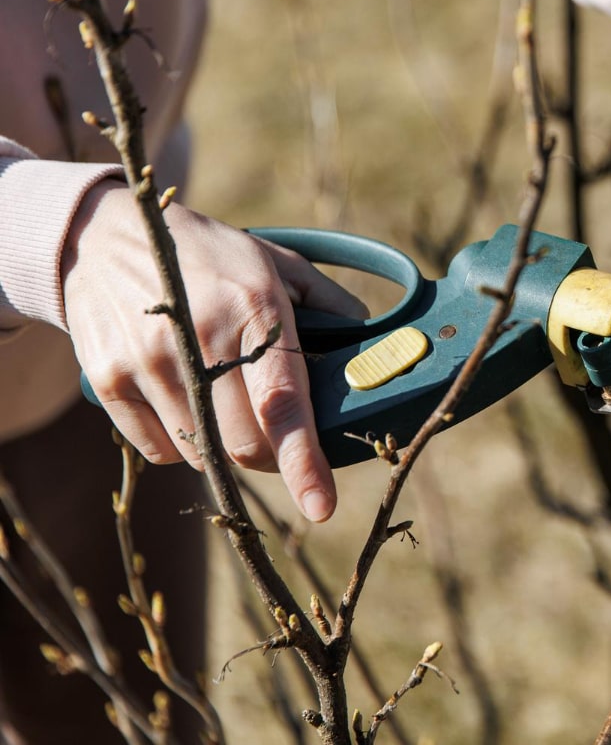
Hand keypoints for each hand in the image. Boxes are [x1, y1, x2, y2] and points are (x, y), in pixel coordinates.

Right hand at [62, 184, 368, 520]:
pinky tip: (184, 401)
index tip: (321, 506)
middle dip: (271, 455)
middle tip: (276, 433)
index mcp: (255, 309)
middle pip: (244, 443)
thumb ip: (329, 304)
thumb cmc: (209, 257)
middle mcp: (200, 339)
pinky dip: (183, 445)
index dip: (303, 462)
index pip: (283, 403)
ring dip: (225, 446)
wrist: (105, 238)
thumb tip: (372, 350)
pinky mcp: (110, 380)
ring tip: (222, 399)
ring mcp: (148, 361)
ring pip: (203, 454)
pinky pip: (160, 451)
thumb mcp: (275, 263)